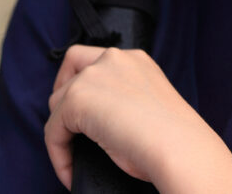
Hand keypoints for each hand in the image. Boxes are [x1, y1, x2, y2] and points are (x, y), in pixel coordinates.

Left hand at [44, 45, 231, 191]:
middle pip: (71, 70)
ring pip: (57, 102)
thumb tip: (97, 122)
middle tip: (68, 128)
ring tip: (74, 157)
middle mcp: (112, 59)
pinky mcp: (77, 100)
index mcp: (134, 59)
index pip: (95, 60)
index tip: (85, 110)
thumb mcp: (146, 105)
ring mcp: (93, 76)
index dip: (82, 81)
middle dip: (64, 98)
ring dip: (61, 130)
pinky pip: (53, 131)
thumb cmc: (173, 137)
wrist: (178, 146)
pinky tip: (71, 172)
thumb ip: (122, 99)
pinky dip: (58, 154)